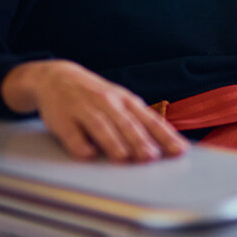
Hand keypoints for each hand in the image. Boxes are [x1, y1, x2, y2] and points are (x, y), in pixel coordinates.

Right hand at [1, 59, 188, 161]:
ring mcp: (85, 109)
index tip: (179, 151)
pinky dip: (80, 144)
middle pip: (127, 123)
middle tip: (151, 157)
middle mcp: (108, 103)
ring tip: (124, 158)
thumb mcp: (121, 102)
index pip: (149, 120)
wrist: (57, 78)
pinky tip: (88, 155)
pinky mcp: (63, 119)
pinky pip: (72, 133)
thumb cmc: (97, 96)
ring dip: (113, 142)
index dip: (165, 135)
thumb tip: (164, 145)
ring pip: (101, 126)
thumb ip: (140, 122)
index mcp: (125, 101)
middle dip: (140, 140)